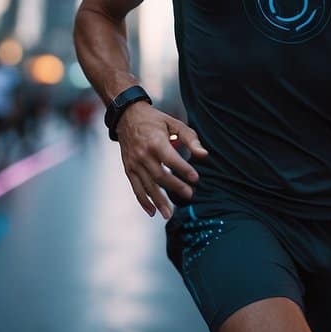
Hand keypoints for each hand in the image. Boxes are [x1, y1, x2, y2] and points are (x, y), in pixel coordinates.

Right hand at [115, 102, 207, 219]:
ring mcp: (134, 163)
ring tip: (169, 214)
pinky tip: (152, 211)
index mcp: (155, 142)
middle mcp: (143, 154)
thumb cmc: (154, 120)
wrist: (127, 117)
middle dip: (175, 187)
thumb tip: (204, 155)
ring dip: (159, 201)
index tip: (196, 179)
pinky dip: (143, 201)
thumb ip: (190, 139)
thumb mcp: (174, 123)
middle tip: (190, 195)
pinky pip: (136, 188)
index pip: (171, 159)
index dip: (184, 169)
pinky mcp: (128, 169)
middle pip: (160, 175)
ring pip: (147, 186)